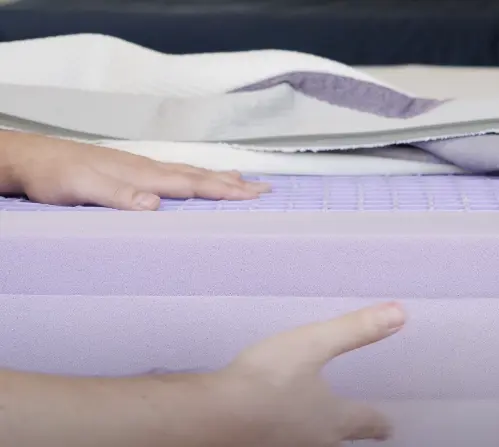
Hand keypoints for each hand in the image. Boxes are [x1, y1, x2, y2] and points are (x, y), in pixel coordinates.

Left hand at [0, 131, 270, 209]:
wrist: (32, 158)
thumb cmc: (56, 176)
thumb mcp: (82, 189)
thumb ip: (119, 196)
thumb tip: (156, 205)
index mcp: (142, 176)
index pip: (191, 184)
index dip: (223, 191)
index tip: (253, 194)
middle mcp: (148, 169)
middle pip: (199, 176)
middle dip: (232, 183)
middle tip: (263, 187)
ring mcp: (142, 168)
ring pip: (190, 173)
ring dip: (219, 178)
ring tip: (243, 180)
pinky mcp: (133, 170)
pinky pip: (176, 174)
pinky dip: (197, 177)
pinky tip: (197, 179)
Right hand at [0, 303, 404, 446]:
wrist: (213, 416)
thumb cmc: (266, 380)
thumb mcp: (313, 345)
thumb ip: (355, 330)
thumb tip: (400, 314)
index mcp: (331, 418)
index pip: (365, 422)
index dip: (378, 422)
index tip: (387, 425)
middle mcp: (312, 440)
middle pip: (338, 440)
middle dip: (348, 433)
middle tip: (354, 429)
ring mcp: (284, 446)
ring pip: (309, 442)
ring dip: (317, 434)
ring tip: (315, 426)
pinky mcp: (257, 444)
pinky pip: (280, 439)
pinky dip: (285, 433)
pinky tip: (272, 423)